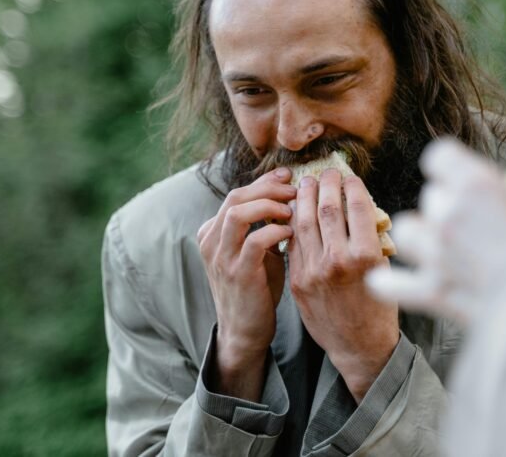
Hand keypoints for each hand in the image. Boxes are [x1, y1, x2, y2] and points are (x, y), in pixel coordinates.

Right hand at [197, 168, 295, 400]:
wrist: (245, 330)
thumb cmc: (257, 288)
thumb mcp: (257, 251)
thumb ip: (265, 225)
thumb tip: (292, 196)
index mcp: (213, 232)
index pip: (237, 194)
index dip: (264, 181)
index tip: (288, 176)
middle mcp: (211, 241)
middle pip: (236, 197)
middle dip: (268, 188)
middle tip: (295, 189)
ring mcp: (221, 258)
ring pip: (238, 213)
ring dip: (269, 205)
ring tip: (292, 209)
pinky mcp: (238, 274)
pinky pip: (255, 240)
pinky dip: (275, 231)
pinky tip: (291, 233)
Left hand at [287, 169, 398, 401]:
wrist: (359, 347)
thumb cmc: (380, 308)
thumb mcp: (384, 269)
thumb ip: (371, 239)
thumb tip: (358, 207)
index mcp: (366, 256)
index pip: (357, 208)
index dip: (353, 187)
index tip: (350, 177)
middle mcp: (338, 261)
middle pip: (328, 210)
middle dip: (327, 186)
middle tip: (327, 173)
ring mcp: (314, 271)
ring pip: (305, 223)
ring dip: (306, 199)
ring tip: (307, 184)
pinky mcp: (299, 281)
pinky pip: (294, 244)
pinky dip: (295, 224)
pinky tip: (296, 211)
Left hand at [367, 140, 505, 323]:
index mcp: (477, 185)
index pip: (439, 156)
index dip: (448, 166)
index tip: (458, 177)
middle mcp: (449, 214)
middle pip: (429, 198)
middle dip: (446, 209)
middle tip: (471, 225)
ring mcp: (436, 254)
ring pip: (407, 233)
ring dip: (420, 239)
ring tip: (437, 249)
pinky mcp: (433, 291)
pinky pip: (393, 284)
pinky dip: (389, 284)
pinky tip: (384, 282)